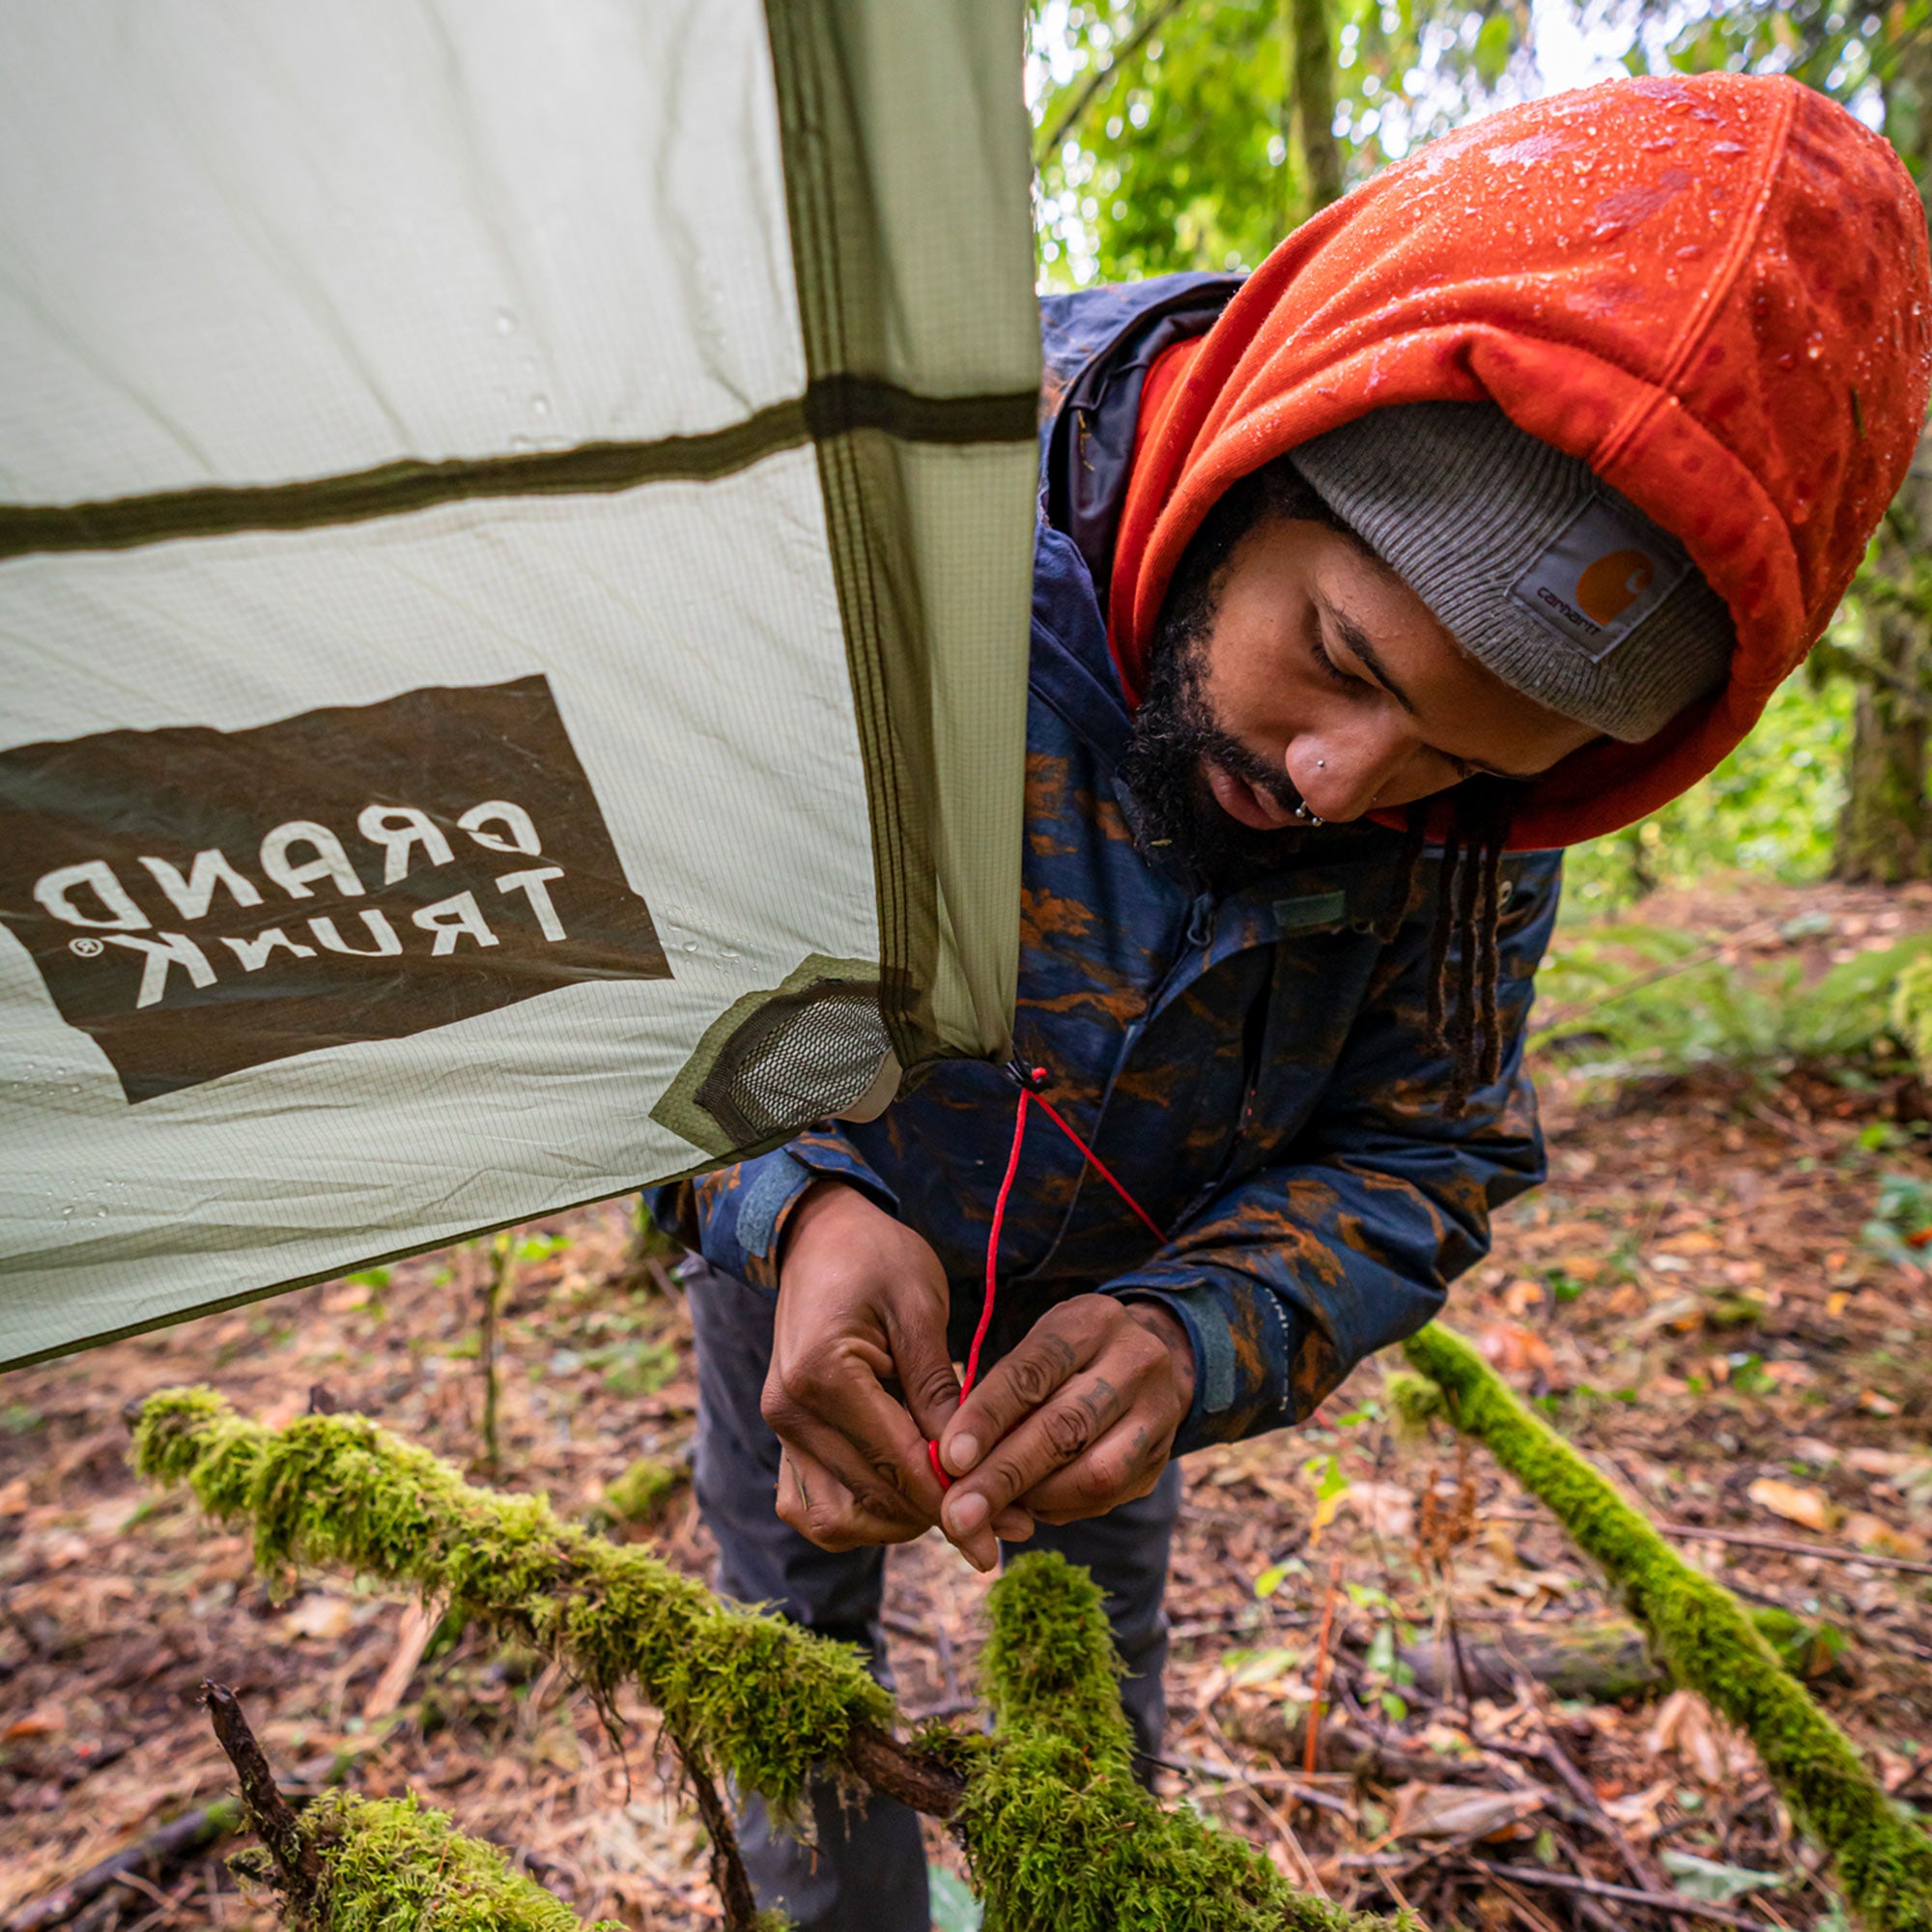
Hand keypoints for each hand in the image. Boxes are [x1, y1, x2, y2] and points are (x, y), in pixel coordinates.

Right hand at [763, 1181, 1030, 1555]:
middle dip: (938, 1517)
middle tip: (1001, 1524)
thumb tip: (967, 1466)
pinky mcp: (785, 1436)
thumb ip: (939, 1389)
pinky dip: (861, 1513)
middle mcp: (790, 1411)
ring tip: (953, 1503)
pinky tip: (908, 1495)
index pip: (898, 1465)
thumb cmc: (876, 1256)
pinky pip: (813, 1504)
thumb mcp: (920, 1305)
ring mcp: (781, 1428)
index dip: (955, 1502)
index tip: (1008, 1531)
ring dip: (897, 1524)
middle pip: (872, 1500)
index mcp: (823, 1374)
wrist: (818, 1235)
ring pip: (836, 1520)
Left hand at [934, 1295, 1193, 1570]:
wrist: (1149, 1360)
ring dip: (1034, 1500)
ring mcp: (1158, 1412)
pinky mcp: (1162, 1458)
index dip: (988, 1418)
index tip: (949, 1459)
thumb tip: (953, 1463)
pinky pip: (1108, 1497)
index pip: (1033, 1371)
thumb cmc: (1068, 1357)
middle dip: (1005, 1476)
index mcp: (1092, 1321)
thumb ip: (1000, 1393)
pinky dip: (1059, 1508)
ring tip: (989, 1514)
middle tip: (957, 1513)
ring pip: (1096, 1472)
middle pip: (1066, 1427)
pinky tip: (1027, 1509)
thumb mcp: (1037, 1347)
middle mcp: (1135, 1362)